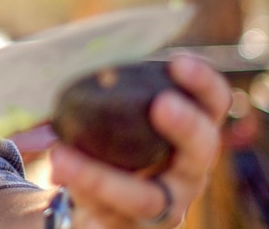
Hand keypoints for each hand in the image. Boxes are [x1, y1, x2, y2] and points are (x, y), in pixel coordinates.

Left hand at [48, 53, 230, 226]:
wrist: (97, 208)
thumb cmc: (108, 148)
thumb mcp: (111, 119)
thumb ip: (100, 92)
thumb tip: (57, 58)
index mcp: (188, 134)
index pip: (212, 105)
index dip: (203, 84)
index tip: (179, 62)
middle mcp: (187, 172)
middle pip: (201, 151)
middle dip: (186, 127)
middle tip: (163, 104)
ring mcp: (165, 207)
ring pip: (145, 197)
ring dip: (101, 177)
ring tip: (60, 156)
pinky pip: (110, 218)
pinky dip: (81, 196)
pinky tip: (58, 177)